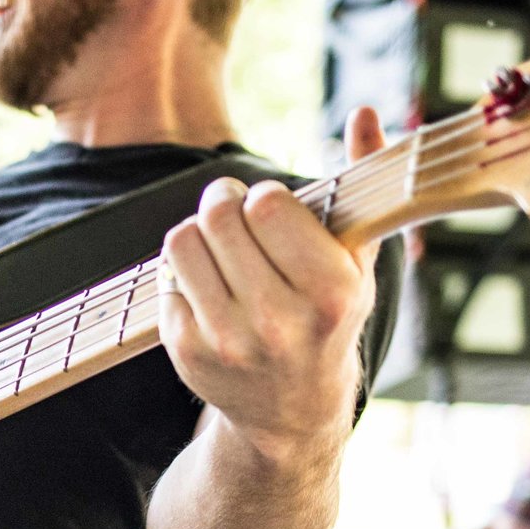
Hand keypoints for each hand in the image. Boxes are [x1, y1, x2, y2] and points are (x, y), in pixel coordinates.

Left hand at [158, 108, 386, 455]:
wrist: (292, 414)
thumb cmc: (328, 322)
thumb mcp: (358, 263)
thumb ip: (364, 186)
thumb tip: (364, 113)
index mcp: (330, 294)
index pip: (268, 208)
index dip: (265, 198)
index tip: (272, 210)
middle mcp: (279, 323)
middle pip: (220, 217)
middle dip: (224, 202)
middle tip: (234, 211)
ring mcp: (228, 342)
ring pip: (182, 241)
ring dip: (198, 231)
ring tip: (220, 244)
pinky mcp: (187, 352)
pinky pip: (165, 277)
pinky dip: (185, 274)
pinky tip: (210, 289)